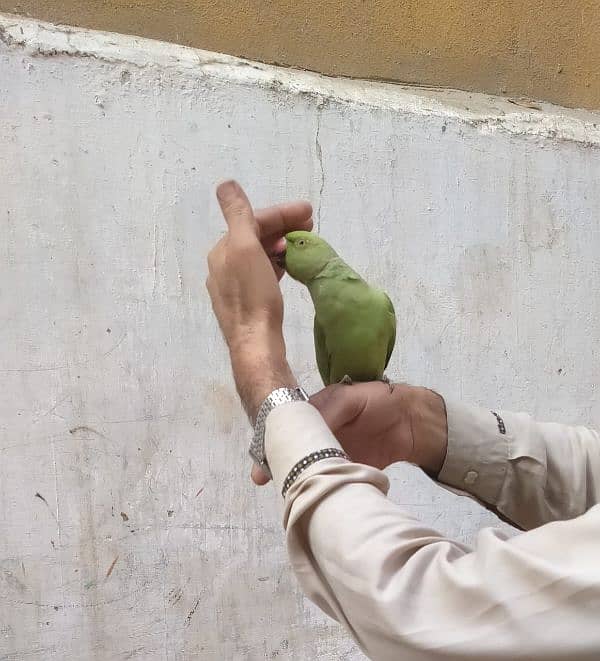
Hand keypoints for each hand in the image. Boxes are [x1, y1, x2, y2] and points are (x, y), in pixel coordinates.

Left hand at [206, 180, 312, 418]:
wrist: (256, 343)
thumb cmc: (253, 295)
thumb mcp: (244, 248)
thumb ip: (238, 215)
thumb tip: (225, 184)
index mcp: (222, 251)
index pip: (253, 221)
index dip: (281, 213)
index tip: (309, 212)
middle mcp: (223, 266)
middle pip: (255, 237)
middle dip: (283, 227)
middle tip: (311, 225)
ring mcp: (233, 286)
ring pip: (259, 255)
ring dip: (281, 244)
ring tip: (304, 243)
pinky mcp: (246, 303)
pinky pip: (262, 273)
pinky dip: (277, 263)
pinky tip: (289, 266)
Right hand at [251, 382, 447, 484]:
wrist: (411, 422)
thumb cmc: (378, 400)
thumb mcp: (349, 397)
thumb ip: (326, 410)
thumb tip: (302, 429)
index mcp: (314, 414)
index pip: (287, 426)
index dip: (272, 438)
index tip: (261, 455)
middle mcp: (317, 435)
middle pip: (292, 449)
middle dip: (277, 463)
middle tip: (263, 477)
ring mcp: (329, 455)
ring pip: (306, 467)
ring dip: (295, 477)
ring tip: (283, 486)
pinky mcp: (343, 471)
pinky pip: (327, 480)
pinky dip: (318, 487)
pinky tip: (309, 493)